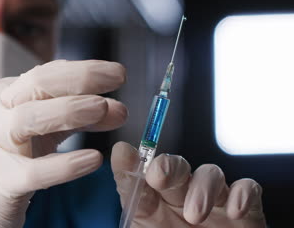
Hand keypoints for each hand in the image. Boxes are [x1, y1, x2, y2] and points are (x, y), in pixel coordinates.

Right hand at [0, 60, 127, 227]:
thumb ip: (75, 118)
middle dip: (80, 79)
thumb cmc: (8, 158)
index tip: (117, 73)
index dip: (83, 70)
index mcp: (0, 95)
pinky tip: (93, 159)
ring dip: (70, 110)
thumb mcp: (39, 131)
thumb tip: (117, 109)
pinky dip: (66, 164)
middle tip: (117, 80)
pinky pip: (34, 171)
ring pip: (29, 118)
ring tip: (104, 108)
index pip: (45, 74)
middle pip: (36, 85)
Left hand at [112, 142, 265, 227]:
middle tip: (158, 177)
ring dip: (202, 188)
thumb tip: (121, 153)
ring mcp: (215, 201)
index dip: (134, 162)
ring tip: (194, 215)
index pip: (143, 173)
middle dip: (168, 167)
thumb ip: (134, 197)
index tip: (123, 153)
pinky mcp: (245, 211)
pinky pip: (248, 189)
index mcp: (156, 202)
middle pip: (176, 167)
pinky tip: (234, 211)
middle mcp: (183, 196)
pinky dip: (242, 194)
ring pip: (210, 173)